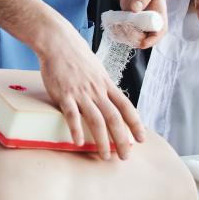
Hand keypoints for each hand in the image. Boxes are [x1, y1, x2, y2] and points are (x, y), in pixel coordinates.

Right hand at [36, 22, 146, 160]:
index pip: (126, 106)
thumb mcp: (96, 69)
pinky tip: (79, 143)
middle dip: (122, 139)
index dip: (135, 124)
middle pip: (114, 118)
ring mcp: (81, 93)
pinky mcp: (64, 94)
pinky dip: (76, 130)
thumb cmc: (75, 55)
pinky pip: (72, 115)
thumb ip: (102, 85)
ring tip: (104, 157)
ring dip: (102, 141)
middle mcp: (97, 90)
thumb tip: (110, 97)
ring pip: (96, 120)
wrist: (58, 42)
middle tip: (125, 156)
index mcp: (106, 84)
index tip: (141, 139)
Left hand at [114, 0, 167, 48]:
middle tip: (125, 30)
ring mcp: (139, 22)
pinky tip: (113, 25)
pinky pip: (125, 32)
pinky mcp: (129, 22)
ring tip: (117, 25)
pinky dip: (118, 31)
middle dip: (136, 38)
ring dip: (125, 35)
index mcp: (159, 10)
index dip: (154, 39)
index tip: (143, 42)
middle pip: (147, 37)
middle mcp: (150, 19)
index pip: (161, 29)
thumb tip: (136, 8)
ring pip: (135, 37)